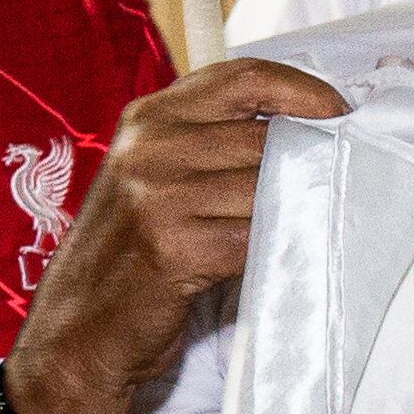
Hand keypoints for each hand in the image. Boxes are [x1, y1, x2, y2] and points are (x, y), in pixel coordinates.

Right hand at [4, 60, 346, 413]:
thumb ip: (207, 147)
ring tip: (301, 228)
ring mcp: (157, 197)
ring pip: (267, 187)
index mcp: (146, 120)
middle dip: (308, 162)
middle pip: (264, 137)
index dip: (302, 91)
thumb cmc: (126, 260)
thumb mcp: (151, 181)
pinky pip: (255, 236)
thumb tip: (303, 132)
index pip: (241, 78)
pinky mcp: (173, 247)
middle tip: (334, 186)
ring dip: (296, 210)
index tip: (339, 112)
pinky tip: (272, 260)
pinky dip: (276, 248)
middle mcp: (148, 149)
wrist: (75, 335)